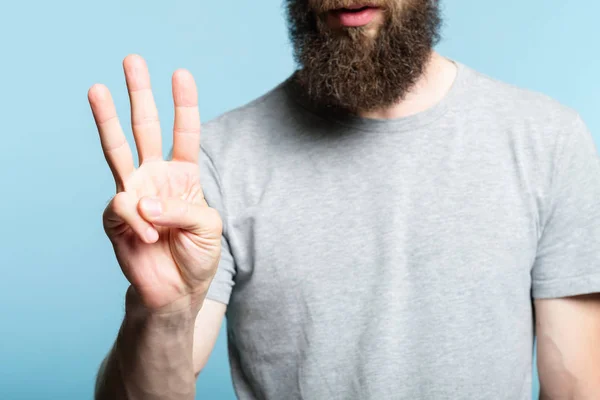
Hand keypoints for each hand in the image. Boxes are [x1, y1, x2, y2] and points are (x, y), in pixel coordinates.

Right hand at [88, 55, 221, 313]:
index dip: (184, 104)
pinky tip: (150, 238)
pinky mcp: (116, 216)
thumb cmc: (197, 256)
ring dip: (107, 119)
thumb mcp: (208, 227)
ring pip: (117, 150)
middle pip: (146, 128)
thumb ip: (182, 208)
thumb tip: (143, 198)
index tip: (181, 74)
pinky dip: (140, 222)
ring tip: (97, 88)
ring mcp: (134, 193)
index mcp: (184, 175)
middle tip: (132, 61)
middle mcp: (156, 177)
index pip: (184, 133)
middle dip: (140, 95)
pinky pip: (124, 207)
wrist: (176, 291)